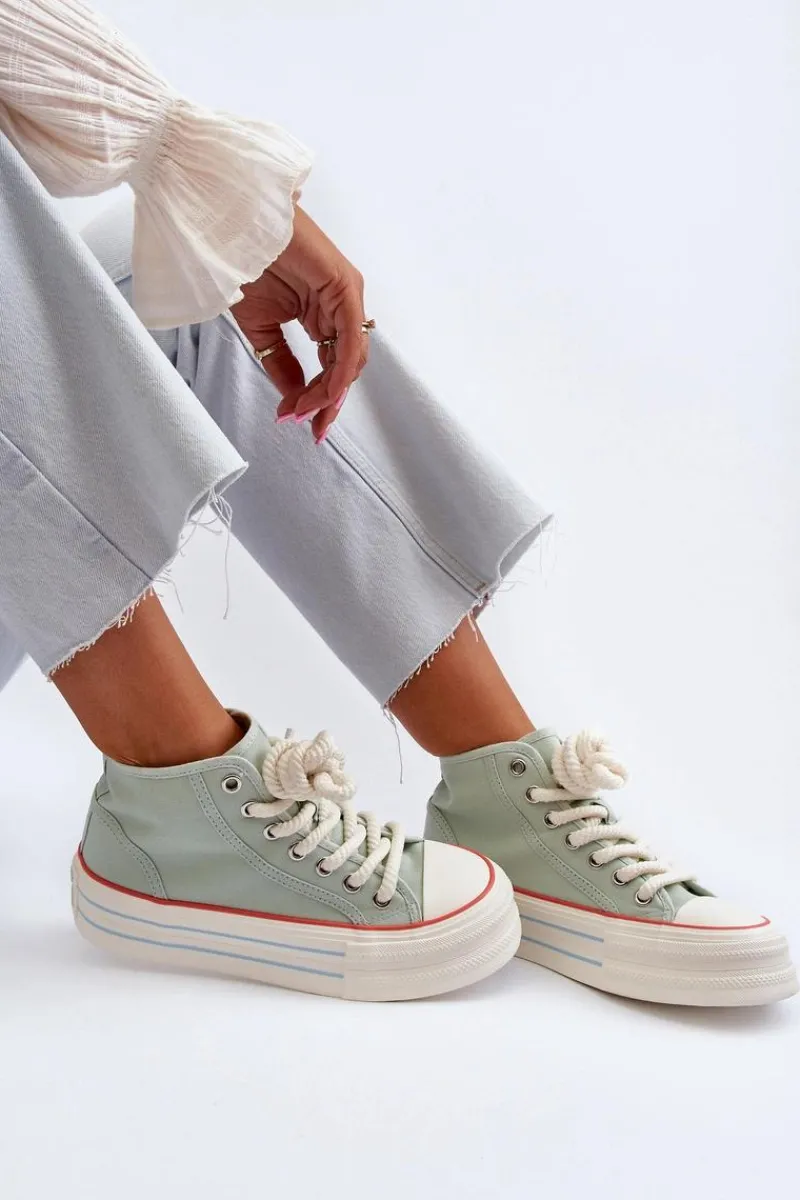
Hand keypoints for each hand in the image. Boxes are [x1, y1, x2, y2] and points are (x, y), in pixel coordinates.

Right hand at [230, 206, 367, 442]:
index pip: (331, 367)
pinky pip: (351, 337)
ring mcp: (346, 297)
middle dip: (327, 402)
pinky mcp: (345, 287)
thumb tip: (294, 400)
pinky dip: (341, 367)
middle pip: (345, 368)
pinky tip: (327, 390)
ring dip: (329, 391)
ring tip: (306, 411)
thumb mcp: (262, 330)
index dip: (318, 398)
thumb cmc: (243, 264)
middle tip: (310, 427)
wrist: (232, 226)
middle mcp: (339, 309)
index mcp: (322, 317)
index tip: (298, 422)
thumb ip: (281, 365)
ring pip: (350, 358)